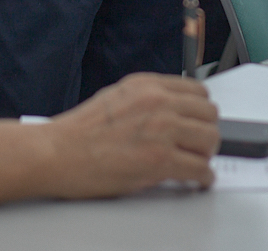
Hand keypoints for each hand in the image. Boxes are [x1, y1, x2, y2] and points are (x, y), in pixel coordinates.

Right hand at [42, 73, 220, 197]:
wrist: (57, 153)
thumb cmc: (78, 132)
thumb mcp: (116, 98)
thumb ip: (146, 101)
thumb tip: (169, 113)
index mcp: (147, 86)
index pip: (197, 92)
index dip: (201, 112)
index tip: (200, 122)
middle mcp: (158, 102)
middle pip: (209, 115)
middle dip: (206, 132)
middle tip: (199, 146)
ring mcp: (161, 130)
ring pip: (210, 139)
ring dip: (206, 155)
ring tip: (197, 163)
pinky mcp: (161, 160)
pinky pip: (200, 169)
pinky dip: (203, 178)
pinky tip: (196, 180)